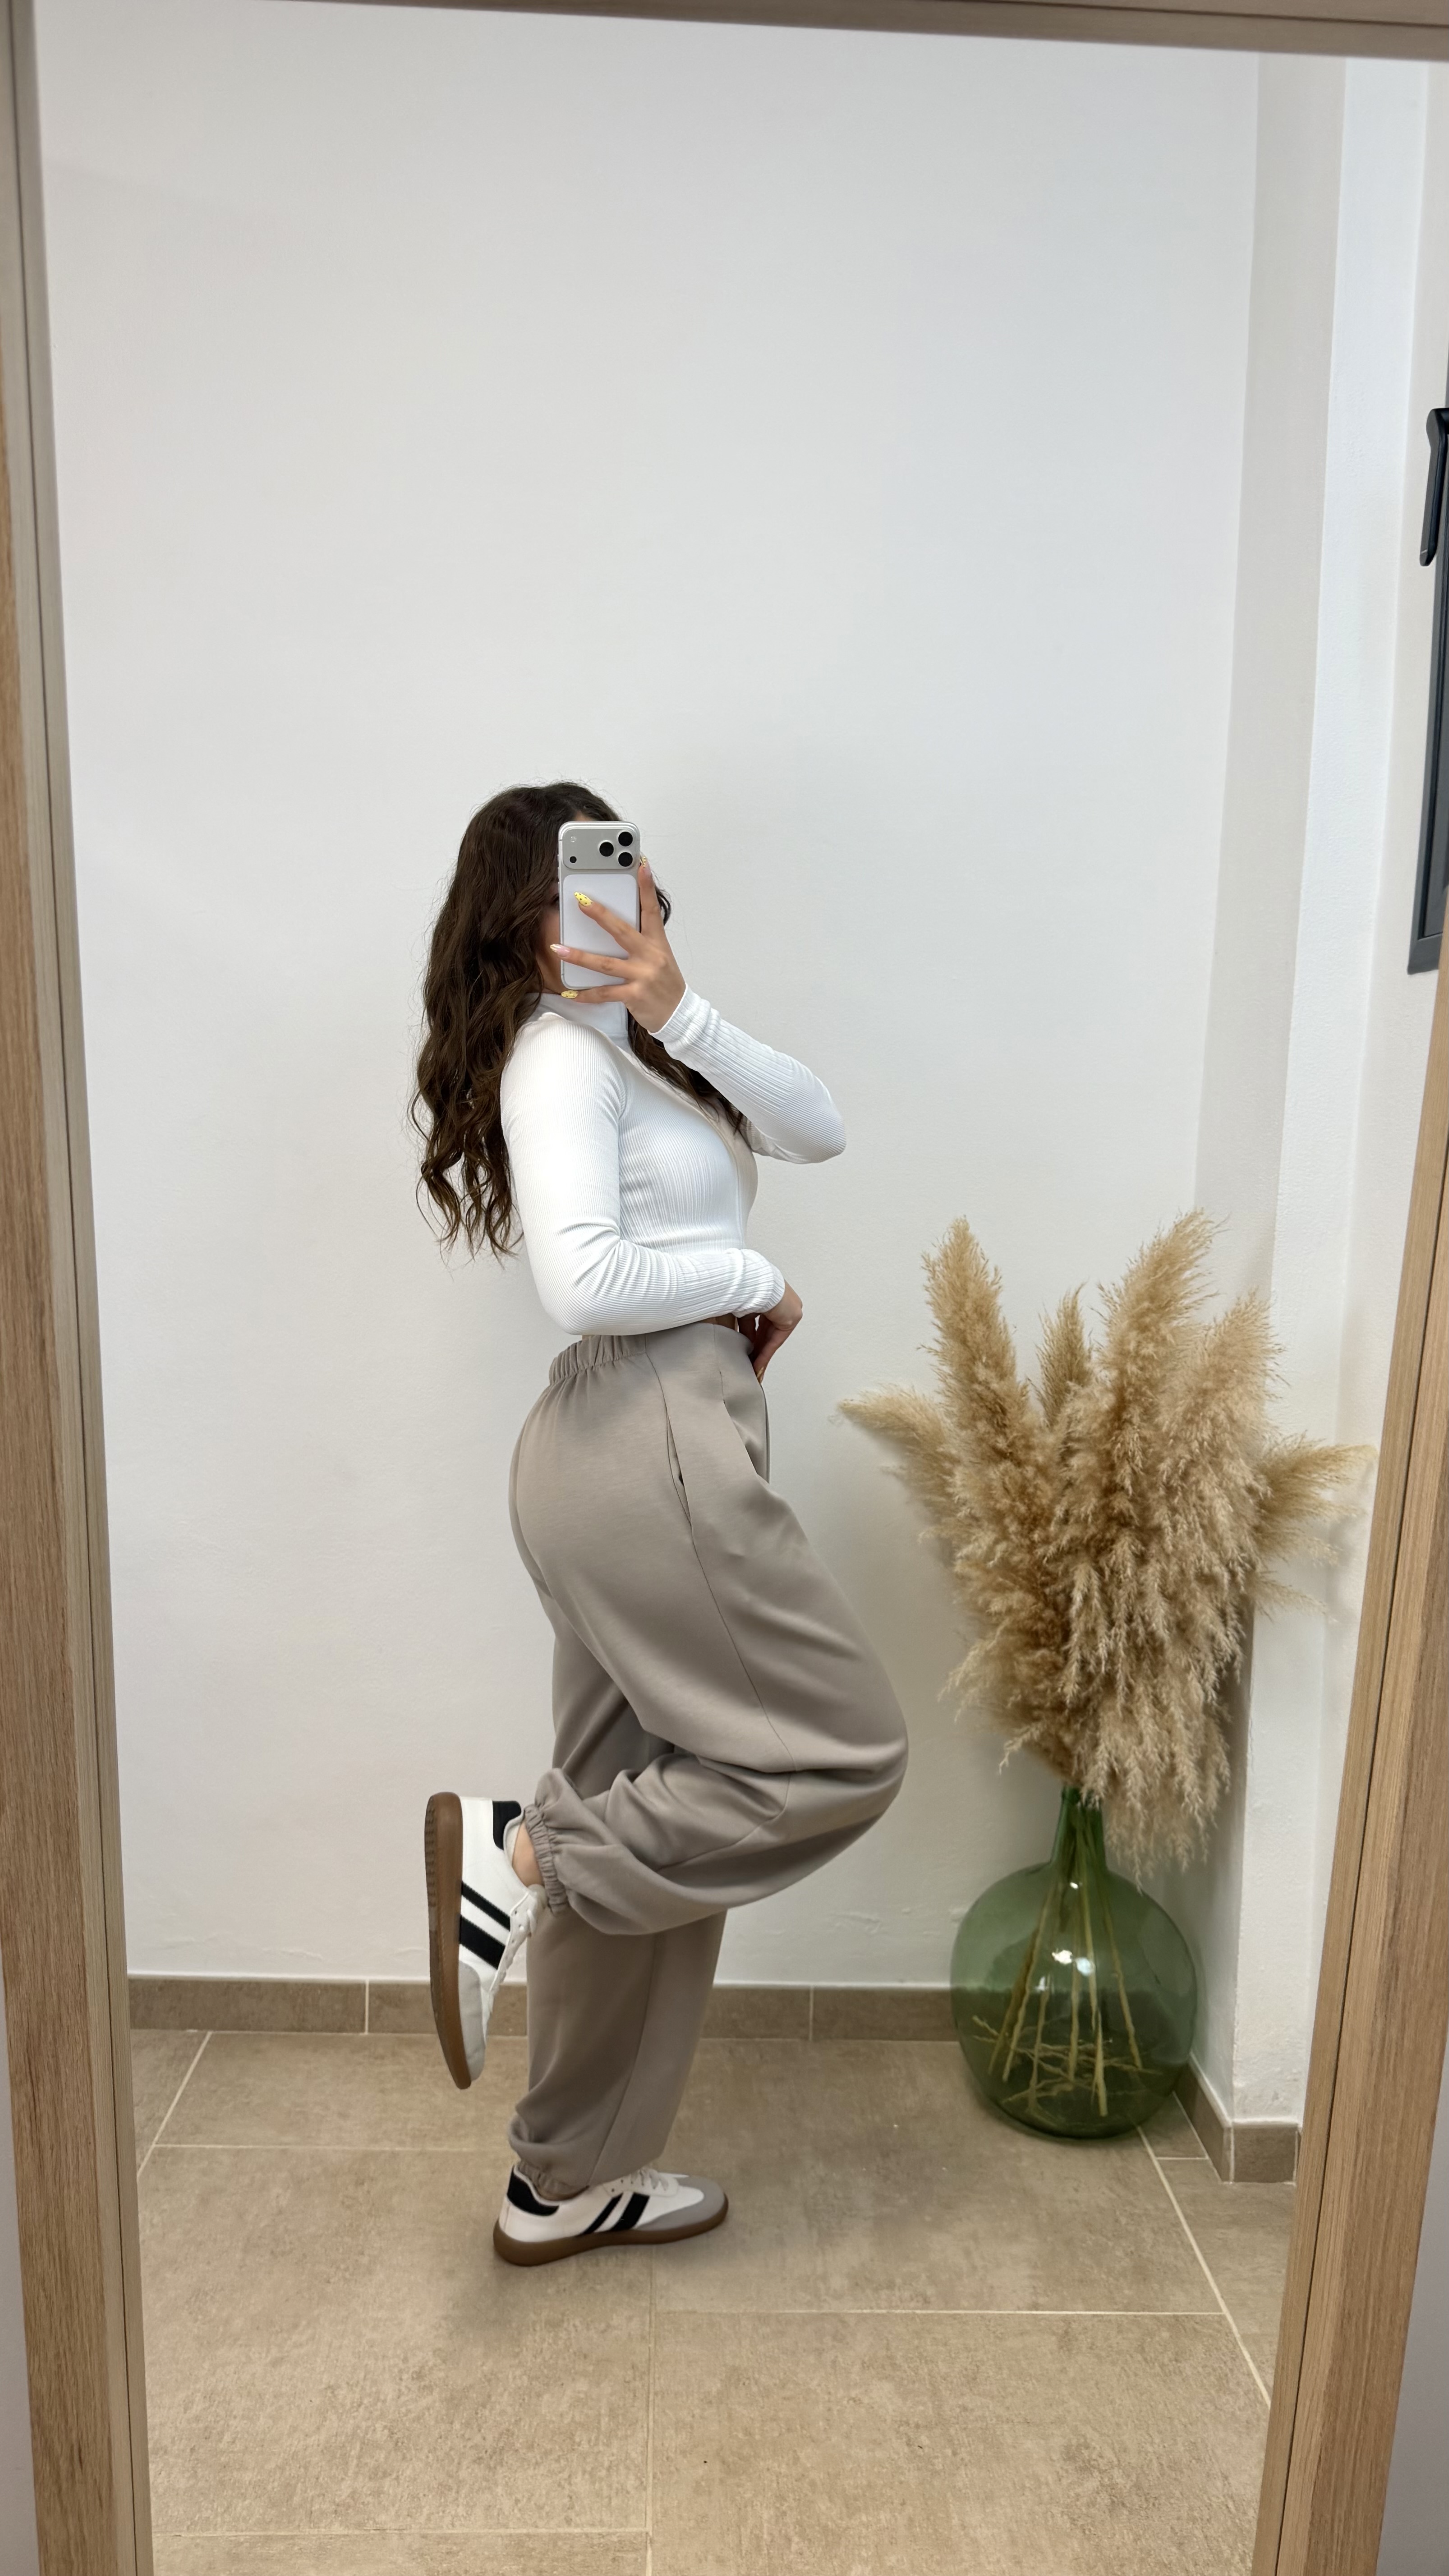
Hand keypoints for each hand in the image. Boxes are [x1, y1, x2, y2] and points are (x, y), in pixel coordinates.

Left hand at [554, 859, 685, 1034]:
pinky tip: (569, 992)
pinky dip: (585, 994)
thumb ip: (641, 942)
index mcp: (657, 943)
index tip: (641, 865)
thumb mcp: (660, 957)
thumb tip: (616, 927)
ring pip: (605, 963)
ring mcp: (642, 976)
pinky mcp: (634, 995)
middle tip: (580, 900)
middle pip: (621, 931)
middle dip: (600, 914)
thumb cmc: (666, 984)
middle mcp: (650, 956)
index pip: (652, 910)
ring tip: (558, 948)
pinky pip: (604, 993)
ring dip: (579, 956)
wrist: (679, 1015)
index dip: (647, 887)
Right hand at [741, 1282, 802, 1380]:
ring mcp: (790, 1311)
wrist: (752, 1281)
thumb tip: (744, 1342)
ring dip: (761, 1355)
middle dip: (758, 1350)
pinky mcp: (792, 1318)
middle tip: (750, 1364)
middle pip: (768, 1334)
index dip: (753, 1339)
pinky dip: (765, 1354)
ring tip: (753, 1369)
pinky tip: (757, 1366)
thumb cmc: (744, 1288)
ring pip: (772, 1339)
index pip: (762, 1323)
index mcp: (771, 1297)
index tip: (747, 1350)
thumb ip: (745, 1328)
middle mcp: (783, 1304)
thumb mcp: (742, 1312)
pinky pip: (776, 1340)